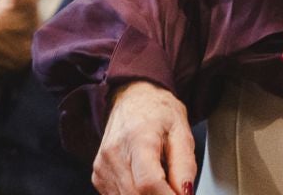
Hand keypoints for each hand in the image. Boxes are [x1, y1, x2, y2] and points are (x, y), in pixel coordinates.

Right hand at [93, 80, 195, 194]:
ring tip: (160, 181)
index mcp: (138, 138)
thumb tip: (185, 194)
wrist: (133, 97)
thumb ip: (185, 166)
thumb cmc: (158, 111)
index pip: (148, 183)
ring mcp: (103, 166)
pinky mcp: (98, 176)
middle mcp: (114, 153)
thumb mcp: (182, 131)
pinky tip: (144, 181)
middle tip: (174, 190)